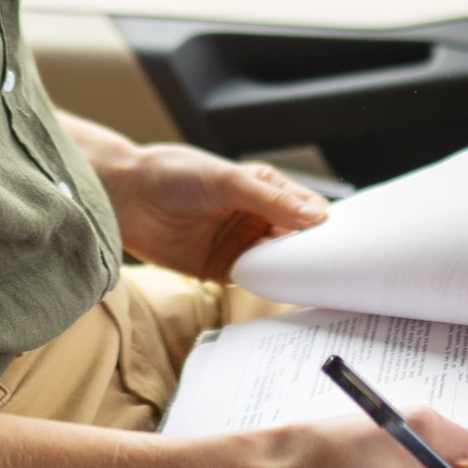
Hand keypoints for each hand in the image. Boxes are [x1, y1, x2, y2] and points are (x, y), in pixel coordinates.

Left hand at [92, 141, 328, 280]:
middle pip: (296, 240)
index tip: (343, 244)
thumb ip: (269, 199)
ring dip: (291, 272)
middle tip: (336, 272)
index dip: (324, 225)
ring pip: (278, 262)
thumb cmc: (171, 174)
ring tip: (315, 286)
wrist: (124, 198)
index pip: (306, 209)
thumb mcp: (225, 181)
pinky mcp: (221, 268)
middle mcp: (256, 215)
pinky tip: (281, 293)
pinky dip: (267, 286)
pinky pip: (253, 280)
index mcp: (264, 187)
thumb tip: (315, 216)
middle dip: (313, 254)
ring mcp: (240, 243)